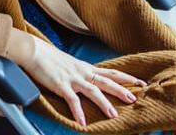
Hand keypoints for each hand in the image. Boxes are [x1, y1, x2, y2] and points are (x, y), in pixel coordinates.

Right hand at [17, 38, 144, 126]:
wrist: (34, 51)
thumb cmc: (50, 59)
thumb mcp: (70, 65)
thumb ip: (81, 73)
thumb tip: (89, 81)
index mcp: (86, 68)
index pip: (111, 72)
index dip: (127, 77)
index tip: (141, 82)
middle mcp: (83, 72)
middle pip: (107, 81)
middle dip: (122, 90)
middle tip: (135, 98)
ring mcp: (73, 79)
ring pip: (93, 91)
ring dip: (104, 103)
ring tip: (113, 115)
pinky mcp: (61, 85)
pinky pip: (72, 100)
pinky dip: (78, 112)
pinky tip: (82, 123)